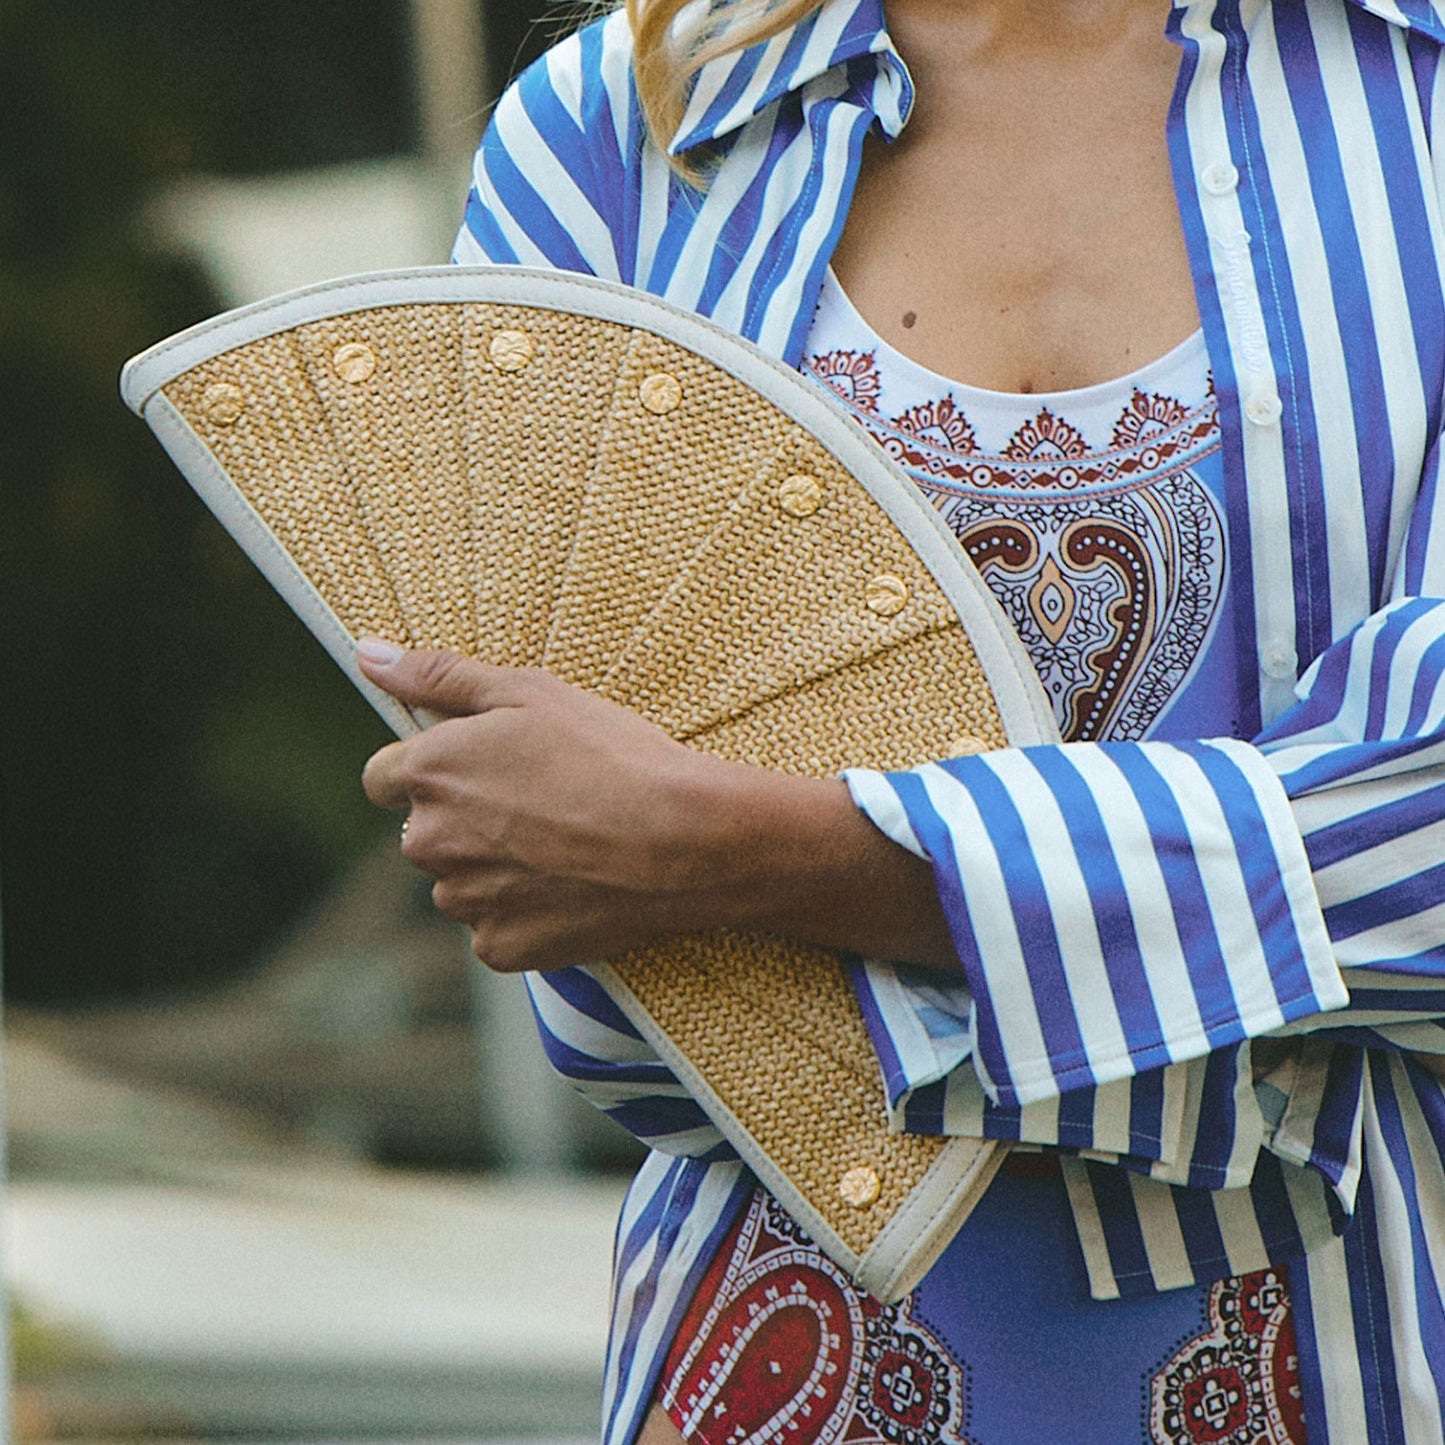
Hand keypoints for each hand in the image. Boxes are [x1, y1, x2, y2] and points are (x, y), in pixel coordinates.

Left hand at [357, 640, 959, 973]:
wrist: (683, 841)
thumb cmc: (611, 756)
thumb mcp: (530, 693)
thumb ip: (438, 675)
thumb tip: (367, 654)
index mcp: (429, 773)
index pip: (384, 778)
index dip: (434, 769)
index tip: (483, 768)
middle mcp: (430, 842)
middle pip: (426, 833)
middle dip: (466, 820)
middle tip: (541, 802)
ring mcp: (466, 901)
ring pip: (462, 883)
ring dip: (495, 868)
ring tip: (565, 843)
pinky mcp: (502, 947)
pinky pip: (497, 927)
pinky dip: (526, 911)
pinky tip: (573, 883)